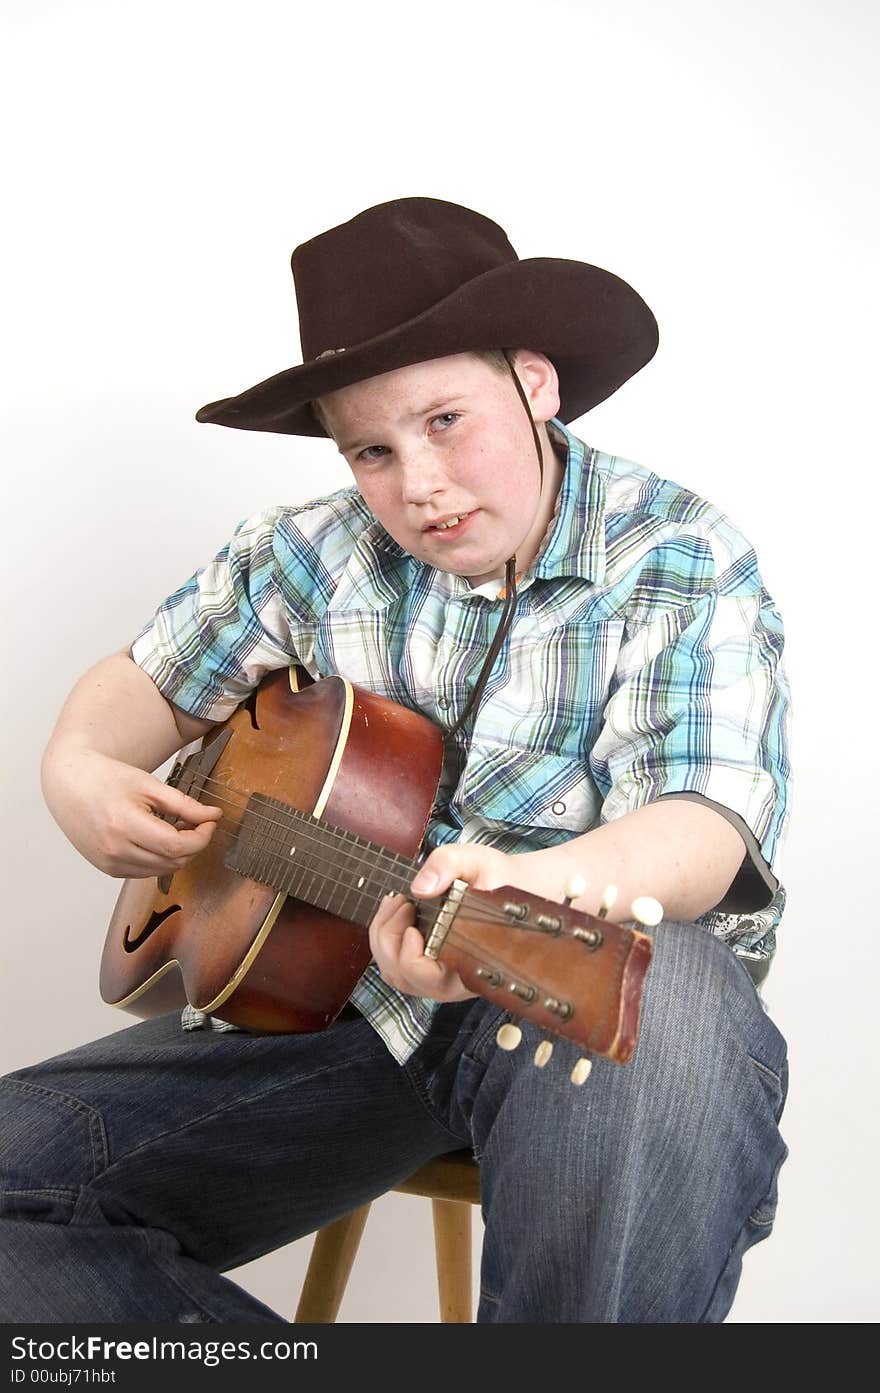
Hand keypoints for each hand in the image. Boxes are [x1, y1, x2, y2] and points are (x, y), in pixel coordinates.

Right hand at [42, 746, 222, 877]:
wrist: (70, 784)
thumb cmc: (105, 779)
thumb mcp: (149, 785)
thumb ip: (184, 804)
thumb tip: (213, 815)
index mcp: (124, 825)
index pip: (176, 846)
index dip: (201, 837)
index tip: (209, 823)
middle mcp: (114, 850)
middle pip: (172, 861)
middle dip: (193, 845)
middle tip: (196, 823)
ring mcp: (110, 863)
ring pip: (162, 870)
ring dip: (177, 853)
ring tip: (174, 828)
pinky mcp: (108, 869)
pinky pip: (146, 872)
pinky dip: (159, 859)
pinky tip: (155, 839)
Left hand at [367, 842, 510, 1000]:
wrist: (511, 885)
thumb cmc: (497, 878)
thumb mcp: (478, 860)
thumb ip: (449, 865)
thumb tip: (420, 888)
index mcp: (473, 965)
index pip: (430, 980)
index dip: (412, 956)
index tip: (412, 925)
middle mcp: (454, 978)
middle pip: (403, 976)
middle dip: (390, 938)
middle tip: (402, 903)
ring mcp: (439, 974)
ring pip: (394, 972)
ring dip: (383, 937)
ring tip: (396, 903)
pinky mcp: (428, 964)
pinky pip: (395, 963)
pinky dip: (385, 937)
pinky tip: (394, 910)